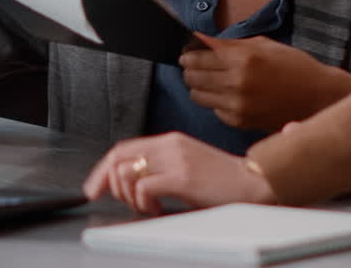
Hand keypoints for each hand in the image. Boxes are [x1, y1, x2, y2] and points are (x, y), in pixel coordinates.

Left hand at [83, 132, 276, 214]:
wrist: (256, 184)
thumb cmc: (224, 181)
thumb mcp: (188, 166)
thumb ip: (162, 167)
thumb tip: (131, 181)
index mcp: (170, 140)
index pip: (123, 148)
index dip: (103, 169)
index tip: (94, 187)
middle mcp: (169, 144)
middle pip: (118, 157)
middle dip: (107, 182)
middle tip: (118, 200)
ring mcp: (175, 159)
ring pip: (127, 172)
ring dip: (128, 195)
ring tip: (146, 206)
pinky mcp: (182, 176)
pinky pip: (144, 187)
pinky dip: (143, 202)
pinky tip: (157, 209)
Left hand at [180, 35, 350, 131]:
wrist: (319, 97)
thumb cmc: (294, 67)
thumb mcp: (263, 45)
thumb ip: (230, 44)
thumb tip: (201, 41)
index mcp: (242, 60)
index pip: (198, 56)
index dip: (188, 52)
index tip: (187, 50)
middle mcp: (237, 84)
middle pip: (192, 76)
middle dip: (190, 68)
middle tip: (194, 63)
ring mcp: (237, 106)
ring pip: (197, 95)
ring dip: (198, 86)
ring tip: (209, 79)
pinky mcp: (240, 122)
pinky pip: (213, 110)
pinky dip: (215, 101)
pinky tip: (226, 94)